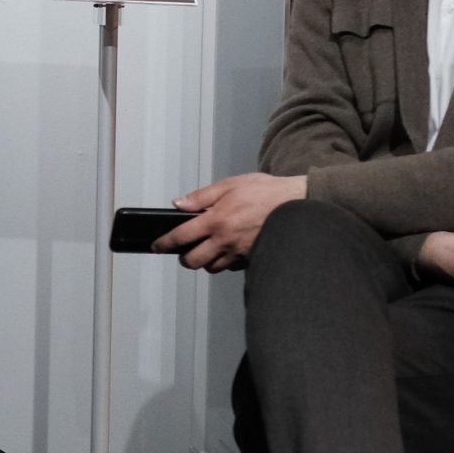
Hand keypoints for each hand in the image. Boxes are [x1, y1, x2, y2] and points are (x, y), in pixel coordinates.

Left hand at [157, 173, 307, 271]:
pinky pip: (231, 267)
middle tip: (184, 250)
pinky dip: (224, 262)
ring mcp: (238, 252)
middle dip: (184, 258)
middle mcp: (225, 240)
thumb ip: (201, 197)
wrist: (296, 204)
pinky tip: (226, 250)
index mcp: (216, 220)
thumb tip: (178, 204)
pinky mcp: (251, 258)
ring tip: (206, 248)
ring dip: (204, 261)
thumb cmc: (265, 192)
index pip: (181, 237)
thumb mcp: (230, 185)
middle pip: (193, 261)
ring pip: (212, 267)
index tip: (157, 246)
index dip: (164, 243)